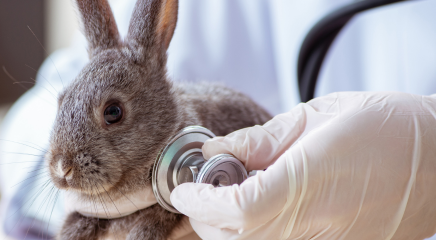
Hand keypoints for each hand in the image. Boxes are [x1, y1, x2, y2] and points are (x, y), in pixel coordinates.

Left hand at [170, 92, 435, 238]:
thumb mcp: (318, 116)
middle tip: (201, 188)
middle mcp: (317, 224)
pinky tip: (262, 206)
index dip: (202, 201)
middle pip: (236, 239)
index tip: (185, 186)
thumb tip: (214, 150)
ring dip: (227, 227)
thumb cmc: (389, 129)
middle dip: (205, 216)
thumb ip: (259, 139)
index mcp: (311, 183)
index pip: (238, 210)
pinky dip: (255, 233)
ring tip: (231, 194)